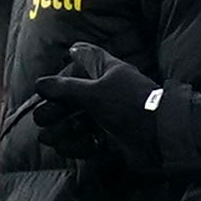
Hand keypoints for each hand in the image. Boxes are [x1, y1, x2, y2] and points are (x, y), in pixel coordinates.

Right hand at [28, 44, 164, 170]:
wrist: (160, 138)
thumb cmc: (129, 106)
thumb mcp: (94, 93)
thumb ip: (64, 88)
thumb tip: (40, 84)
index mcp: (107, 72)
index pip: (87, 55)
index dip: (75, 54)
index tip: (66, 54)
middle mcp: (106, 92)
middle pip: (72, 95)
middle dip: (54, 108)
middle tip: (41, 118)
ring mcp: (107, 117)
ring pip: (75, 121)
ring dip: (62, 130)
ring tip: (51, 137)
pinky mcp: (109, 140)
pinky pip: (85, 141)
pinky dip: (78, 145)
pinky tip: (77, 147)